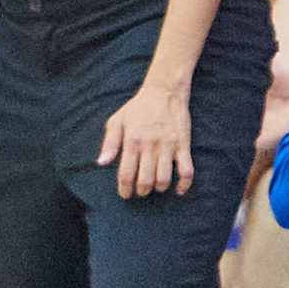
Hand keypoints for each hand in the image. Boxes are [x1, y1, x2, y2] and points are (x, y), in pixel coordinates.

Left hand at [99, 80, 194, 197]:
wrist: (164, 92)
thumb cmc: (138, 108)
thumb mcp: (117, 121)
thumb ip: (109, 143)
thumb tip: (101, 163)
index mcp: (132, 141)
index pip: (126, 174)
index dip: (124, 189)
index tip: (125, 194)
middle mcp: (150, 146)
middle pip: (145, 180)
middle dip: (141, 191)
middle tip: (140, 191)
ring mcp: (168, 147)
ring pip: (164, 178)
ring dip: (159, 188)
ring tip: (155, 187)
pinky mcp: (183, 145)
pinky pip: (187, 170)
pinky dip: (184, 184)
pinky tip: (179, 190)